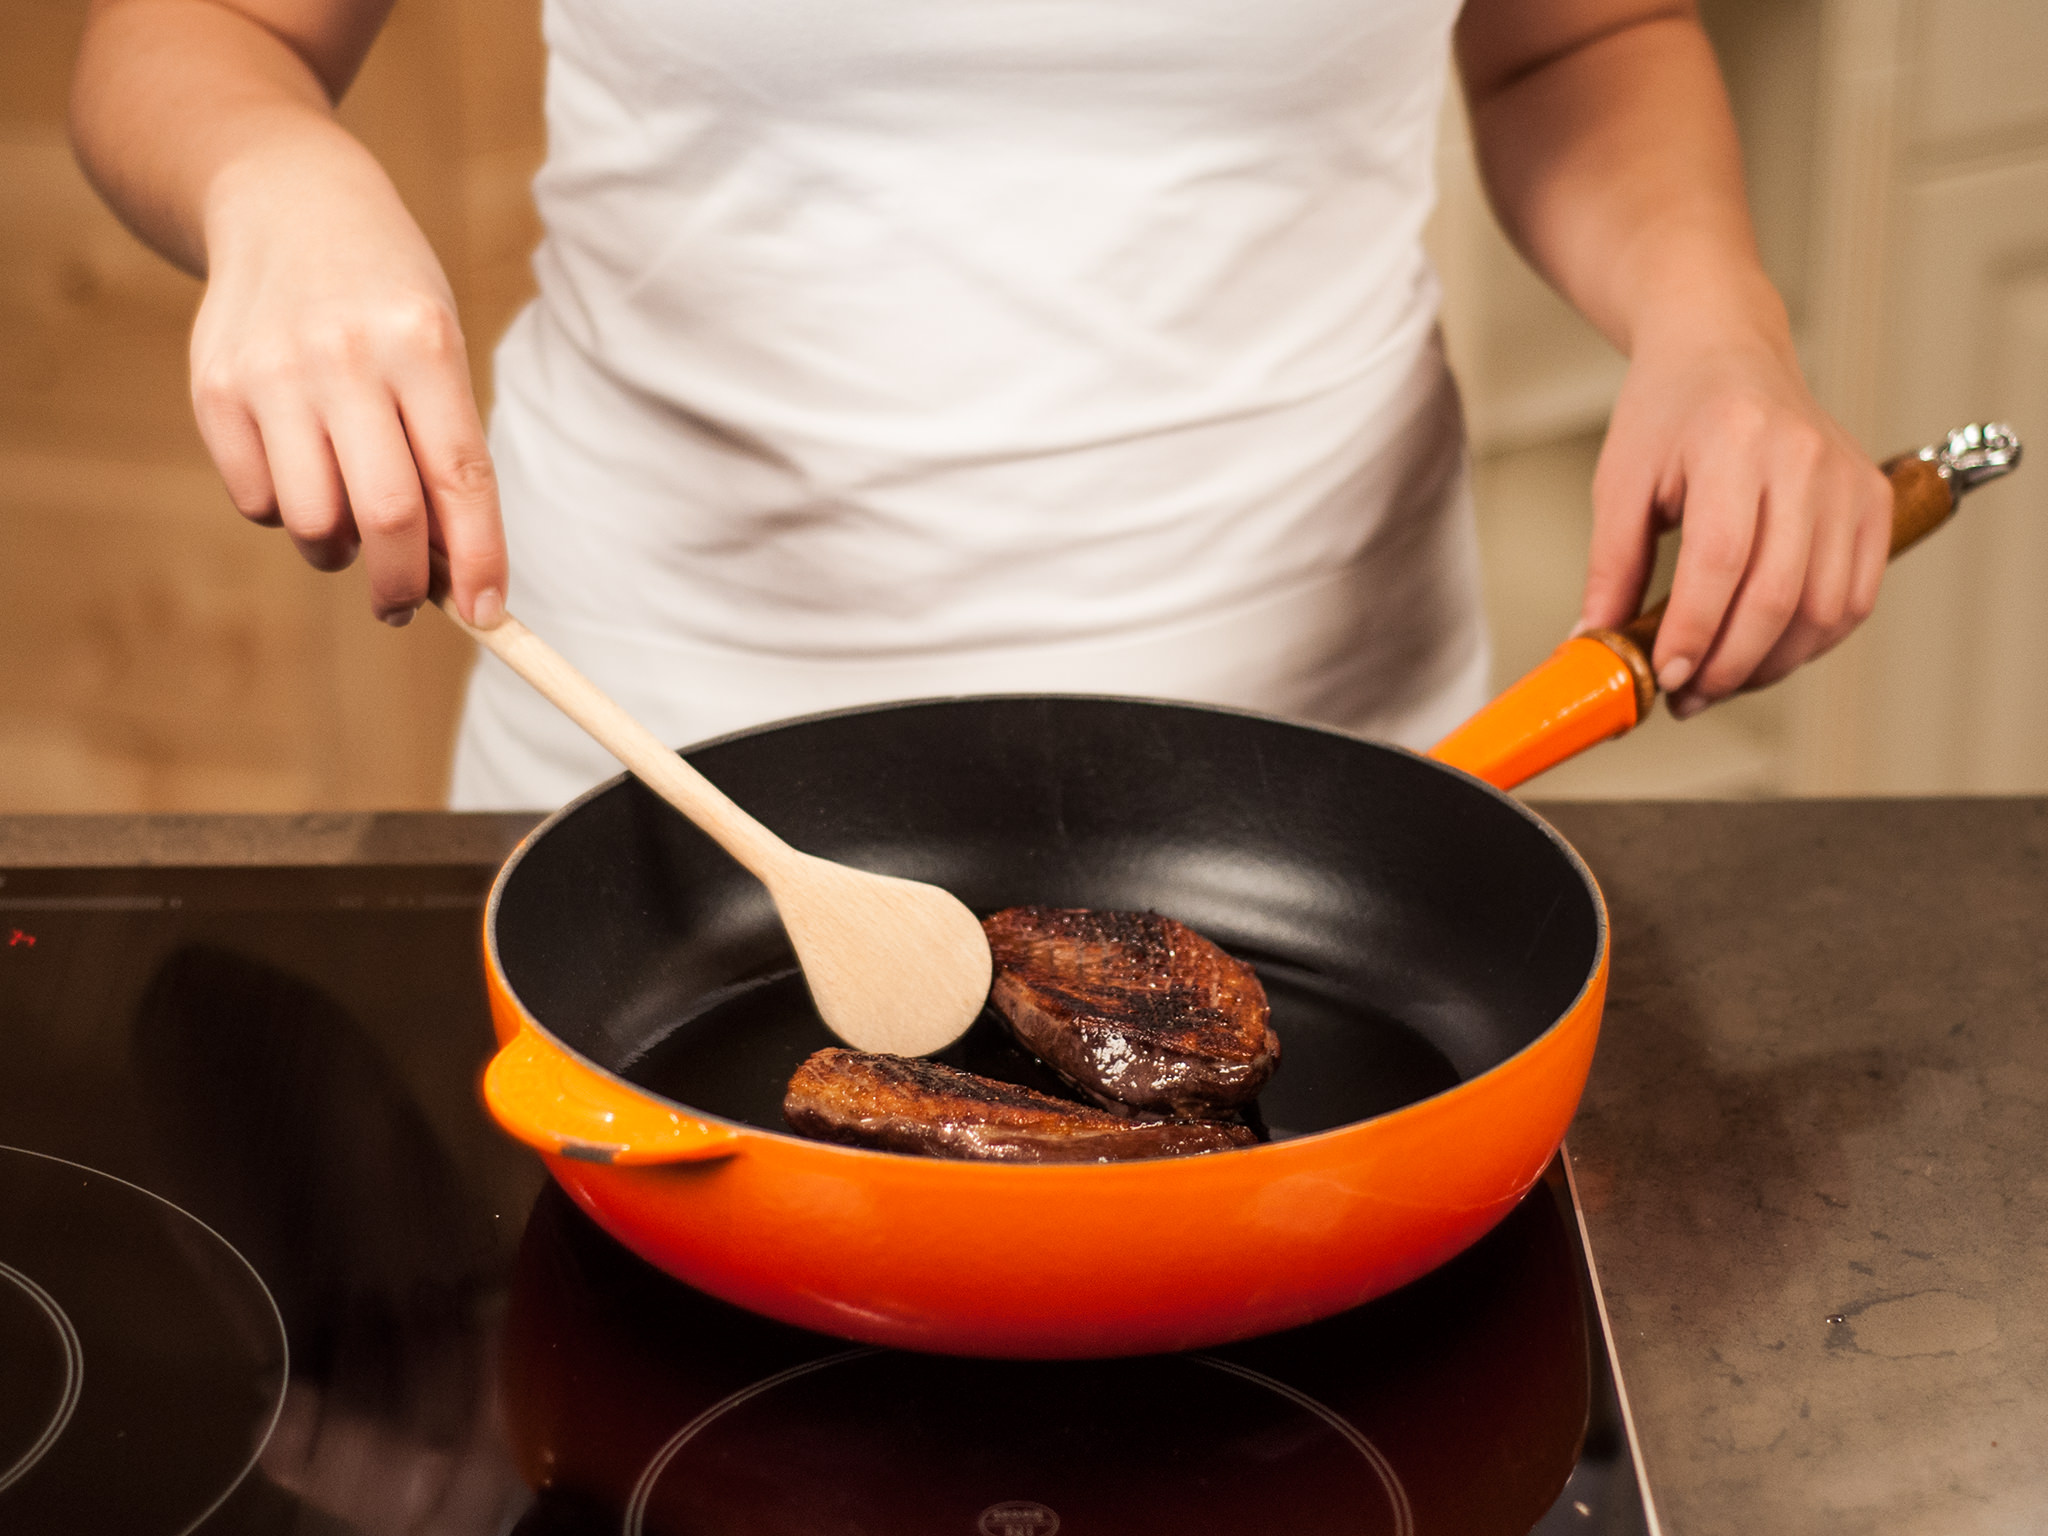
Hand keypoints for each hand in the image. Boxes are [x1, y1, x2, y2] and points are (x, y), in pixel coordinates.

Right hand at [189, 139, 506, 626]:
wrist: (287, 203)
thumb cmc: (388, 299)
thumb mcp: (438, 349)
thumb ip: (445, 452)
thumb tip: (451, 576)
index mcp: (423, 343)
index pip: (461, 480)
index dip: (479, 562)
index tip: (489, 617)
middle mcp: (345, 355)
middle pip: (386, 515)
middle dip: (405, 585)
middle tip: (408, 605)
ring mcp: (272, 371)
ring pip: (313, 522)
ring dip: (342, 554)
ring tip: (353, 531)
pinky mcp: (213, 388)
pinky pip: (257, 501)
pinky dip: (287, 514)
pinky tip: (303, 473)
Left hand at [1579, 322, 1892, 717]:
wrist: (1724, 351)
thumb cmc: (1669, 410)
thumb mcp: (1620, 481)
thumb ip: (1610, 566)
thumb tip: (1595, 643)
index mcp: (1735, 442)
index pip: (1721, 561)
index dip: (1694, 633)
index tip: (1664, 677)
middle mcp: (1804, 459)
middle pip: (1779, 595)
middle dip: (1729, 665)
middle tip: (1686, 697)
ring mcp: (1849, 481)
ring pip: (1825, 609)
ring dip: (1771, 665)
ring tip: (1718, 682)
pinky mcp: (1872, 502)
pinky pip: (1855, 598)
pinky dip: (1812, 642)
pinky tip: (1764, 653)